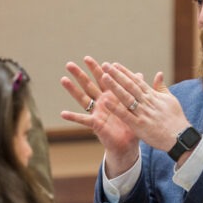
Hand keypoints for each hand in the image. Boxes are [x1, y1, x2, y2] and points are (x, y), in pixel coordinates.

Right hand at [60, 56, 139, 172]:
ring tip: (63, 79)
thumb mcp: (135, 105)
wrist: (128, 144)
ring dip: (73, 90)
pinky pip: (83, 120)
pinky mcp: (96, 124)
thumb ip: (136, 89)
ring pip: (83, 99)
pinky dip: (73, 117)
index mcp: (111, 96)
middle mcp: (101, 102)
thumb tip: (139, 74)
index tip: (86, 58)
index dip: (94, 69)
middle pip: (89, 85)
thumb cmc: (131, 124)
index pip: (102, 79)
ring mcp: (97, 113)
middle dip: (79, 75)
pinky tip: (63, 113)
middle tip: (69, 64)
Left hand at [98, 62, 192, 155]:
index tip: (114, 65)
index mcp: (152, 96)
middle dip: (116, 75)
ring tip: (104, 77)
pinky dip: (116, 108)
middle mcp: (146, 102)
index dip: (125, 72)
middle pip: (129, 85)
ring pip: (126, 97)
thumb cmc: (176, 119)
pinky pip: (125, 115)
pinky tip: (105, 101)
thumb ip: (161, 87)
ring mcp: (142, 113)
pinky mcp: (139, 125)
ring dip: (114, 87)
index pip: (137, 81)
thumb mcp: (170, 99)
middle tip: (105, 65)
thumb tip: (159, 73)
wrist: (180, 137)